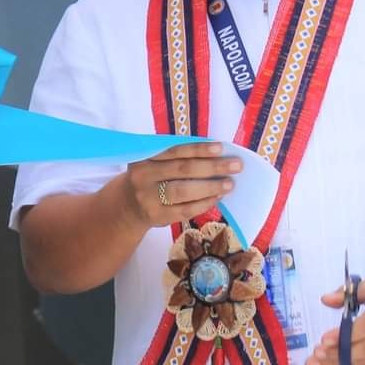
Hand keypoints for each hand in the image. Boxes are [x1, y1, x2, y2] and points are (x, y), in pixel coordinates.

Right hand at [117, 143, 241, 230]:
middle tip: (236, 166)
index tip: (221, 148)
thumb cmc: (150, 178)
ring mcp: (149, 198)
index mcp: (144, 158)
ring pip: (183, 191)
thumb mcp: (153, 163)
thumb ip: (176, 157)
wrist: (128, 207)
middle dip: (212, 167)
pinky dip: (203, 203)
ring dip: (210, 187)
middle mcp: (143, 177)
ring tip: (229, 184)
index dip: (198, 149)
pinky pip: (185, 210)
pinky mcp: (157, 216)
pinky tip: (216, 198)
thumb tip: (216, 154)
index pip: (174, 151)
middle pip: (182, 170)